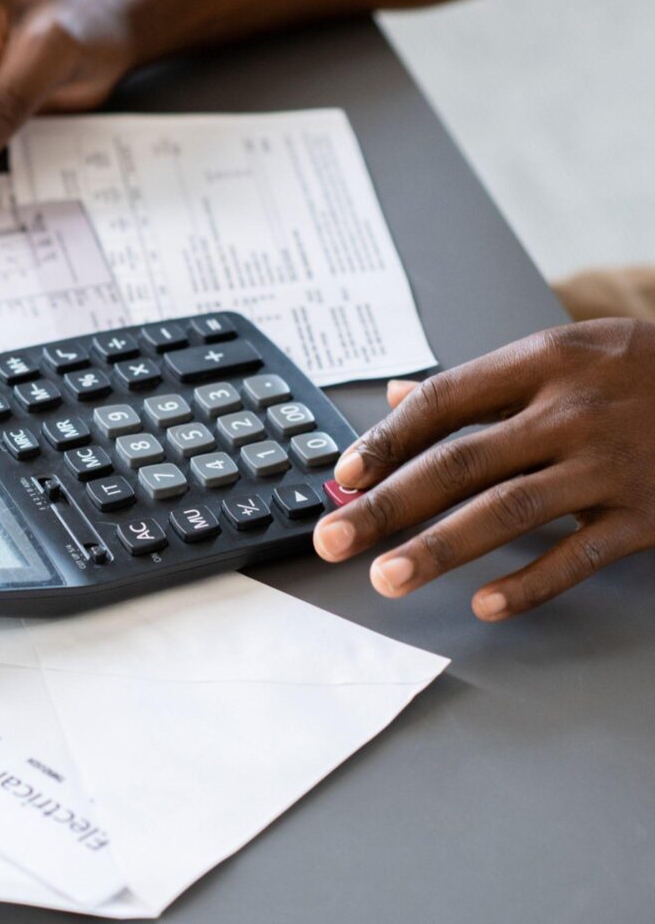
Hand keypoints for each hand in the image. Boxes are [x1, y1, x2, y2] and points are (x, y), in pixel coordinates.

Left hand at [313, 318, 654, 620]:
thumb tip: (396, 394)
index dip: (386, 441)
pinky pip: (579, 555)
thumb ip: (478, 382)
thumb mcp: (560, 354)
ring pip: (508, 512)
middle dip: (388, 506)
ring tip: (387, 577)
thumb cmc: (637, 370)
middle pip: (459, 463)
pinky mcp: (646, 514)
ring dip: (440, 549)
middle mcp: (569, 411)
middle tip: (335, 539)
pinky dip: (531, 583)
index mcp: (540, 363)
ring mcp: (609, 465)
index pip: (442, 402)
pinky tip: (485, 604)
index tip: (345, 478)